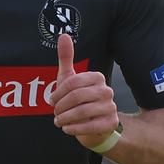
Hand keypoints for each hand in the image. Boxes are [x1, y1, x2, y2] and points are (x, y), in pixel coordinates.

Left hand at [51, 33, 118, 148]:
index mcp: (97, 77)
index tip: (52, 101)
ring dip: (65, 118)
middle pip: (76, 97)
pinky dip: (73, 128)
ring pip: (82, 112)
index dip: (58, 93)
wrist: (94, 126)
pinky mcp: (111, 123)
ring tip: (59, 121)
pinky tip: (67, 128)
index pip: (73, 82)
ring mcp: (111, 107)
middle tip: (55, 113)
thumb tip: (63, 35)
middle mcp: (107, 90)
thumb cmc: (79, 100)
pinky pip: (89, 126)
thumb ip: (66, 58)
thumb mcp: (70, 79)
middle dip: (61, 107)